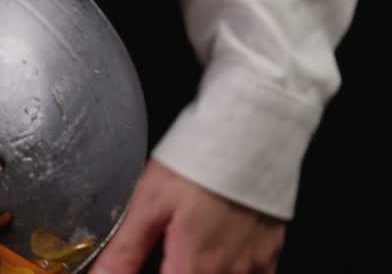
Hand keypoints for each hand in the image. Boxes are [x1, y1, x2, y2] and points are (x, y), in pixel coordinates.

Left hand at [93, 159, 284, 273]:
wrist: (251, 137)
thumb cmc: (198, 164)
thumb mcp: (148, 203)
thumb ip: (126, 249)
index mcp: (195, 264)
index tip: (137, 268)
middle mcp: (230, 272)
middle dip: (176, 271)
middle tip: (166, 256)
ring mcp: (255, 265)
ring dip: (198, 271)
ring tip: (182, 255)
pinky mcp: (271, 253)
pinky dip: (230, 271)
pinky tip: (215, 255)